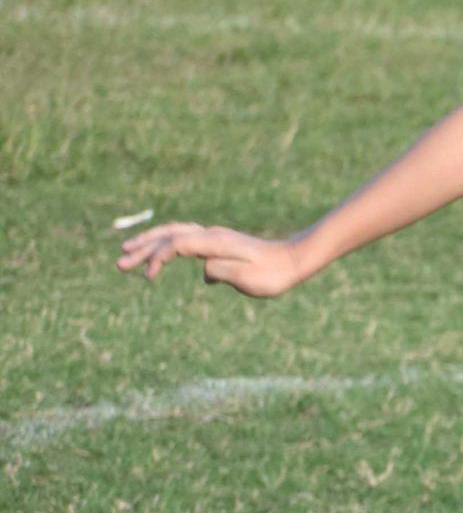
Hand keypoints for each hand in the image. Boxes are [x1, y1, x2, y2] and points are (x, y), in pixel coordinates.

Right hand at [116, 222, 314, 297]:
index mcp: (215, 242)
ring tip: (128, 252)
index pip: (176, 244)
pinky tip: (158, 258)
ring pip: (173, 234)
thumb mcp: (248, 278)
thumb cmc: (273, 274)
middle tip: (118, 262)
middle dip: (142, 248)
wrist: (292, 261)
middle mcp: (210, 235)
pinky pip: (183, 239)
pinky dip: (165, 244)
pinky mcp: (216, 242)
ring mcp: (212, 236)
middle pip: (168, 236)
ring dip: (150, 243)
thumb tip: (204, 271)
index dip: (157, 258)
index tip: (146, 275)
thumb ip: (221, 271)